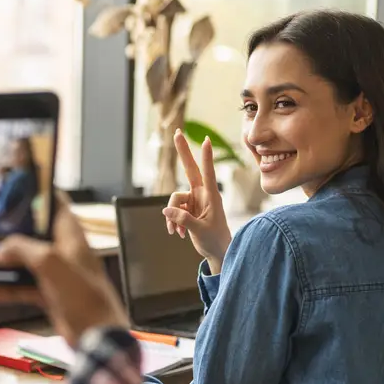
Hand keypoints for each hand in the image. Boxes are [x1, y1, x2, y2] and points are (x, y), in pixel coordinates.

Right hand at [0, 194, 128, 346]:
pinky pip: (19, 287)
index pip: (55, 203)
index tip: (14, 184)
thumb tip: (0, 249)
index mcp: (71, 235)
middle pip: (33, 232)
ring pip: (22, 261)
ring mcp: (55, 274)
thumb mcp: (50, 263)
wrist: (97, 337)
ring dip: (0, 262)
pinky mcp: (48, 295)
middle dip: (8, 228)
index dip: (37, 190)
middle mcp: (63, 251)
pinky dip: (1, 289)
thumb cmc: (85, 298)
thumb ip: (23, 249)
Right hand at [165, 129, 232, 273]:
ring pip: (174, 199)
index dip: (206, 157)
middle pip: (189, 169)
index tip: (206, 140)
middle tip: (177, 132)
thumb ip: (183, 219)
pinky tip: (178, 233)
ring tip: (176, 232)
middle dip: (182, 151)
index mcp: (211, 196)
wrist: (217, 251)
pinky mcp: (187, 208)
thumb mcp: (199, 230)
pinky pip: (173, 209)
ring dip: (172, 217)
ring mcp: (194, 200)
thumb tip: (165, 210)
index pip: (208, 172)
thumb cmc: (215, 240)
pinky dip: (172, 222)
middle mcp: (202, 194)